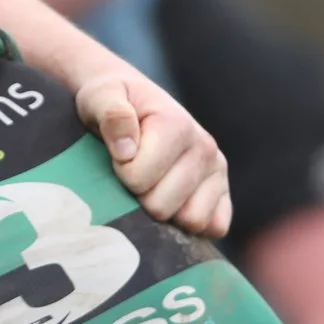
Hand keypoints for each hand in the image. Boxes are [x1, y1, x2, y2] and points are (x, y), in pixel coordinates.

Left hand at [74, 70, 231, 238]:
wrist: (132, 100)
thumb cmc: (113, 100)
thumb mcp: (100, 96)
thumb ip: (111, 114)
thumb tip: (127, 150)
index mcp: (177, 126)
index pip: (138, 180)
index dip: (119, 174)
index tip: (117, 158)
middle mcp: (205, 148)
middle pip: (162, 207)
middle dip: (138, 198)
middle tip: (132, 176)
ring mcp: (217, 171)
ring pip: (191, 221)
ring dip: (164, 215)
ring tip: (151, 189)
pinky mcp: (223, 191)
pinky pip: (215, 227)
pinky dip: (191, 227)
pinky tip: (172, 208)